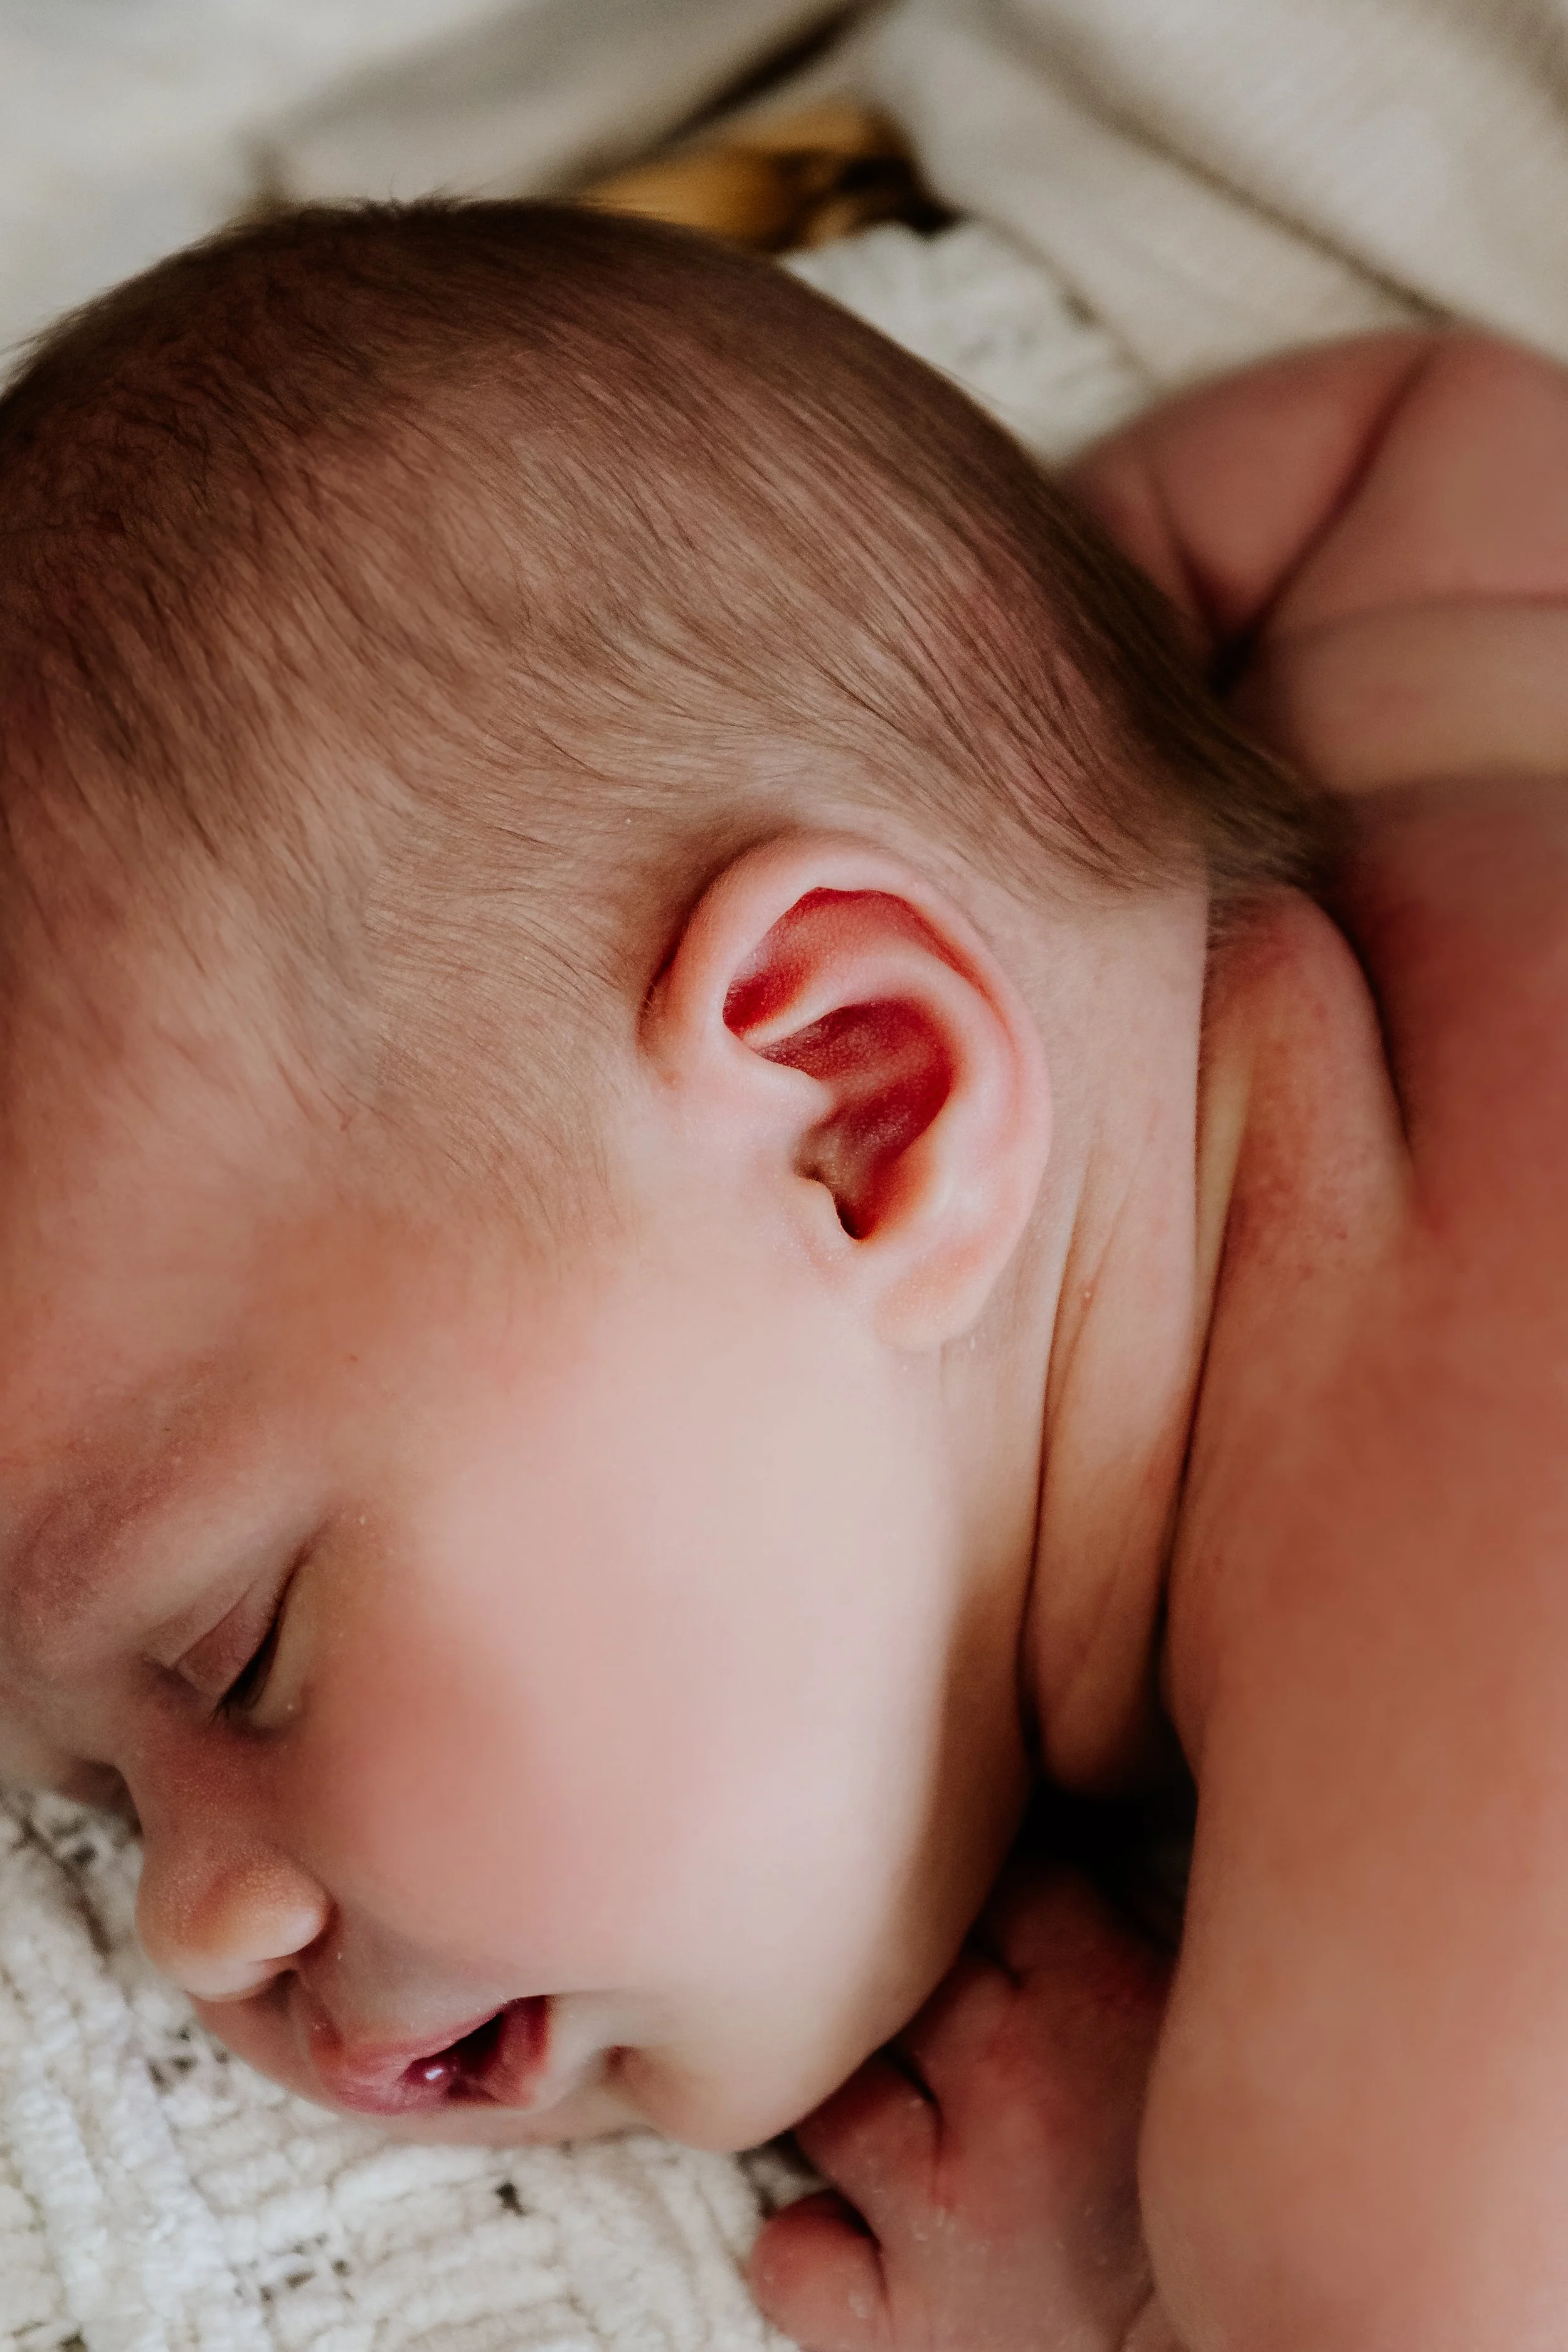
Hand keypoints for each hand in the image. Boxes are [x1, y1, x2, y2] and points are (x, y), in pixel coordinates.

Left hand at [751, 1859, 1180, 2350]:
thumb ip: (1122, 1934)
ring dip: (852, 2098)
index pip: (990, 1877)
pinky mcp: (910, 2326)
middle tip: (946, 2019)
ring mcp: (948, 2208)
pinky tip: (855, 2232)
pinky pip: (795, 2257)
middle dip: (911, 1981)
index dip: (982, 1892)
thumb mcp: (1203, 2032)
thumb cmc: (1233, 2199)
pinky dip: (809, 2246)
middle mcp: (1010, 2087)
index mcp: (1099, 1999)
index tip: (991, 1928)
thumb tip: (1040, 1848)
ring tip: (900, 2117)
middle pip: (898, 1971)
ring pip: (829, 2091)